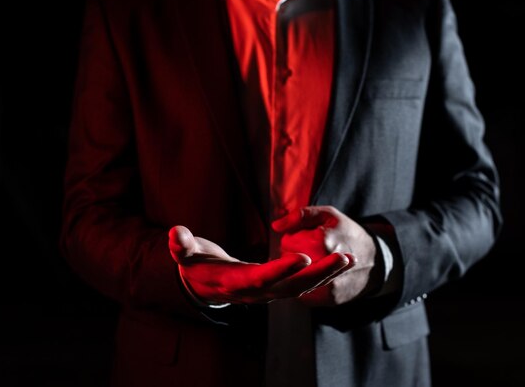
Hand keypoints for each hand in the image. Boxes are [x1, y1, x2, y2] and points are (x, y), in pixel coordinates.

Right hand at [168, 225, 353, 304]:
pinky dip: (323, 274)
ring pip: (302, 287)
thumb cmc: (196, 266)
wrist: (205, 285)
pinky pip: (304, 283)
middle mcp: (257, 292)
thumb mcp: (186, 256)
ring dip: (327, 274)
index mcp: (235, 282)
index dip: (279, 270)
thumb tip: (175, 233)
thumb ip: (182, 246)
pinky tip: (341, 261)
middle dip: (318, 274)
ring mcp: (269, 292)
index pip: (259, 279)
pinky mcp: (277, 287)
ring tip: (349, 258)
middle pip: (291, 287)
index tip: (301, 256)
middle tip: (342, 258)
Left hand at [272, 206, 380, 306]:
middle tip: (310, 250)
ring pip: (294, 277)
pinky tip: (316, 276)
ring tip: (313, 262)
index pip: (287, 242)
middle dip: (294, 255)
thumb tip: (276, 227)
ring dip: (298, 271)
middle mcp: (323, 265)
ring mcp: (327, 284)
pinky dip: (306, 284)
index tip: (306, 237)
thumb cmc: (347, 233)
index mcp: (321, 240)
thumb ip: (300, 215)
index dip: (294, 238)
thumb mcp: (328, 214)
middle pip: (289, 261)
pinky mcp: (328, 299)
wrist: (375, 261)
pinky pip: (303, 292)